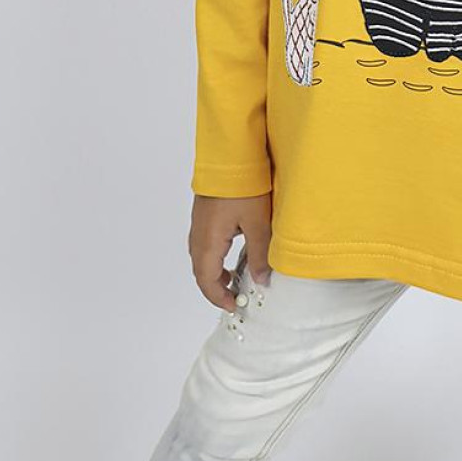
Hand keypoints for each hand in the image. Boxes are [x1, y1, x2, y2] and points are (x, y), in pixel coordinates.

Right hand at [188, 192, 272, 310]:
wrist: (231, 155)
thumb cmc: (243, 186)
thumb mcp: (258, 223)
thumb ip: (260, 255)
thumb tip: (262, 280)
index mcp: (208, 242)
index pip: (207, 280)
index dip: (218, 297)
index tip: (233, 305)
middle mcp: (198, 235)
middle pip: (200, 271)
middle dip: (214, 288)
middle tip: (232, 297)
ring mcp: (199, 223)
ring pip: (201, 257)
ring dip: (213, 272)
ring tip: (232, 278)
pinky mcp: (204, 214)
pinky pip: (203, 244)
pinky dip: (213, 257)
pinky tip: (228, 253)